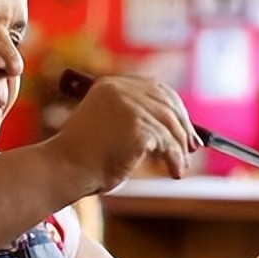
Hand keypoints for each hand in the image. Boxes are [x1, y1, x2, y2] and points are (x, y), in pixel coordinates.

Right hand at [47, 74, 200, 192]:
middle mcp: (121, 90)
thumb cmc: (83, 156)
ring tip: (181, 166)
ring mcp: (130, 106)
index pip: (156, 88)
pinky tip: (175, 171)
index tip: (185, 126)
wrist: (65, 168)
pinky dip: (175, 160)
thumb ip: (132, 119)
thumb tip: (172, 129)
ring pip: (170, 126)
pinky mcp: (138, 126)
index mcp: (112, 85)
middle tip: (193, 147)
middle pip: (168, 103)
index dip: (175, 108)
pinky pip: (168, 144)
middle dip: (184, 126)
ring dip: (180, 148)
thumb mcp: (107, 126)